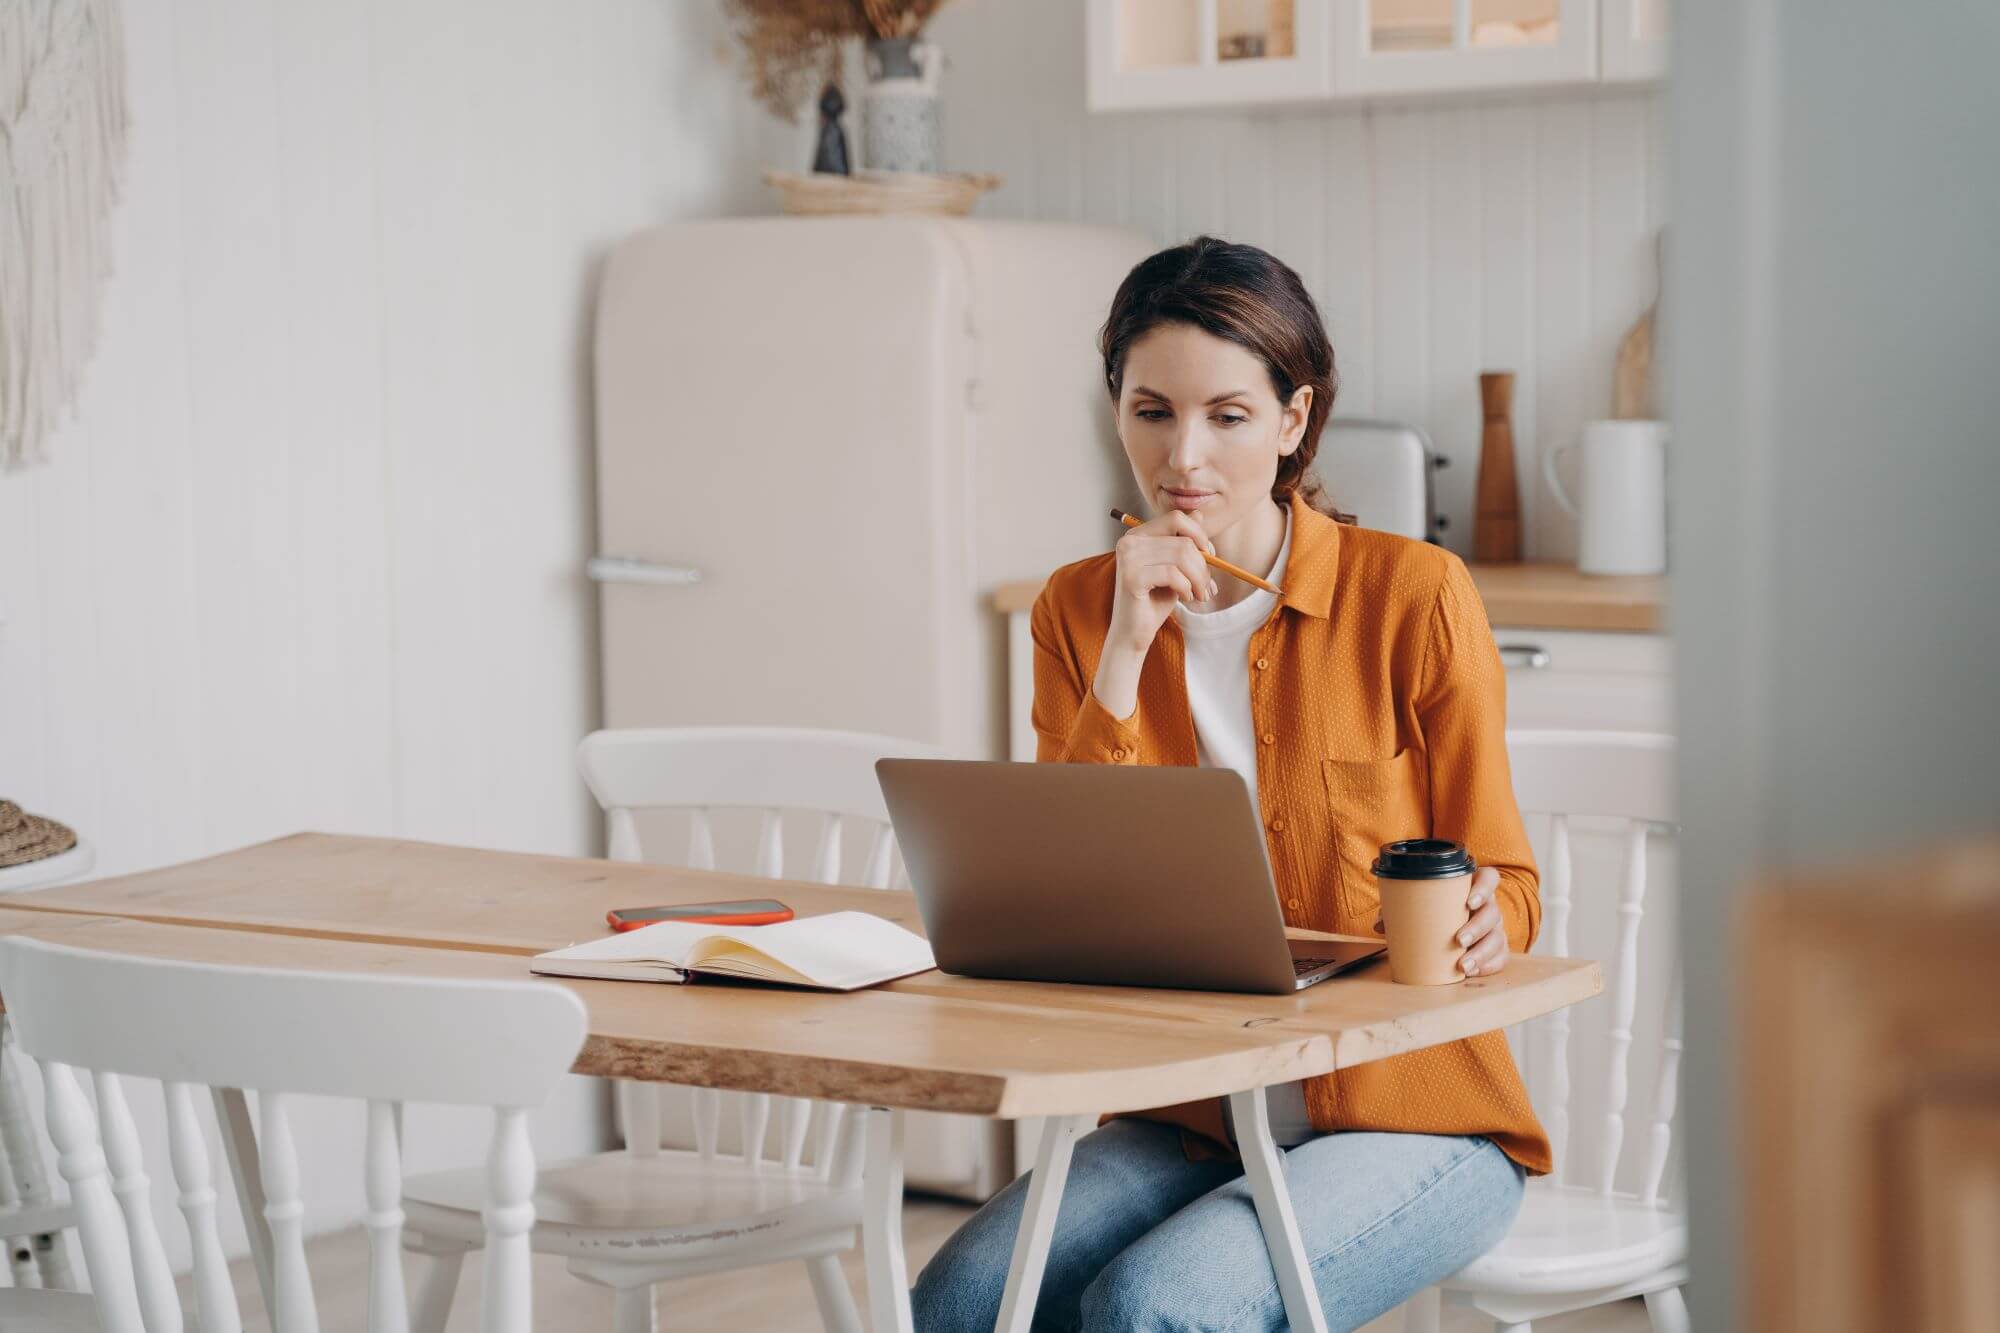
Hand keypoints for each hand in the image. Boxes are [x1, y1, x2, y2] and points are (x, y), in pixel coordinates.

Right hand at [1091, 511, 1215, 718]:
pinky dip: (1186, 588)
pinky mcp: (1131, 577)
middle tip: (1207, 586)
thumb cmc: (1155, 601)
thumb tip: (1198, 513)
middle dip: (1203, 564)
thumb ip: (1183, 542)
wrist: (1134, 633)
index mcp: (1138, 535)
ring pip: (1182, 555)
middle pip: (1183, 539)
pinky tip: (1184, 598)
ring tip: (1198, 595)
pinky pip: (1173, 574)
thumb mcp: (1175, 567)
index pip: (1177, 518)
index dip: (1199, 534)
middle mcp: (1129, 541)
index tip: (1210, 555)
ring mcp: (1127, 558)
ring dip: (1198, 578)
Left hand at [1371, 866, 1509, 976]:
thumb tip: (1379, 924)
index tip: (1469, 901)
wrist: (1447, 931)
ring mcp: (1495, 929)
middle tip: (1458, 940)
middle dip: (1477, 927)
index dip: (1484, 887)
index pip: (1489, 879)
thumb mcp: (1419, 907)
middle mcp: (1488, 907)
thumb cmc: (1434, 913)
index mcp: (1473, 888)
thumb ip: (1400, 911)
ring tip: (1463, 965)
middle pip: (1492, 913)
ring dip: (1482, 952)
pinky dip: (1488, 966)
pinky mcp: (1497, 949)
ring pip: (1498, 938)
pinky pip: (1500, 958)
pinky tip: (1474, 972)